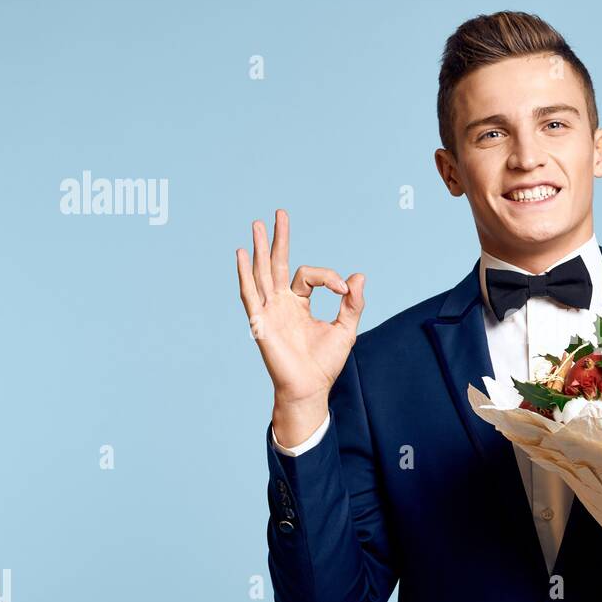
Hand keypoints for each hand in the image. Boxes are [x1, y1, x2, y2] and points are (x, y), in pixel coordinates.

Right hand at [236, 209, 365, 445]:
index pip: (309, 276)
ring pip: (262, 273)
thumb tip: (359, 277)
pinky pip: (250, 294)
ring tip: (257, 224)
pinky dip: (245, 274)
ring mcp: (269, 311)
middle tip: (279, 213)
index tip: (345, 290)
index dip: (329, 278)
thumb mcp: (345, 329)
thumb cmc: (324, 364)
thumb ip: (352, 303)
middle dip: (278, 239)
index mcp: (299, 304)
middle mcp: (281, 304)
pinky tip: (242, 254)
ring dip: (260, 249)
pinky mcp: (260, 322)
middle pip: (276, 264)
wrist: (310, 388)